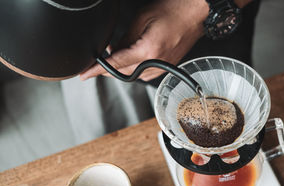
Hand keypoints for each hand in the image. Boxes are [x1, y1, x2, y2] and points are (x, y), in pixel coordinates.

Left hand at [80, 0, 208, 80]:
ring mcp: (163, 68)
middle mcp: (157, 64)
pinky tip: (131, 59)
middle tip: (95, 63)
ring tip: (113, 57)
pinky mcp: (168, 67)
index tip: (85, 74)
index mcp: (149, 51)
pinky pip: (146, 74)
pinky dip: (134, 69)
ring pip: (134, 75)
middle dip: (108, 69)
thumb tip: (114, 52)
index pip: (116, 64)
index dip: (98, 70)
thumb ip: (125, 38)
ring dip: (121, 68)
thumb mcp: (142, 19)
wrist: (197, 13)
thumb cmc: (175, 10)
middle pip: (124, 73)